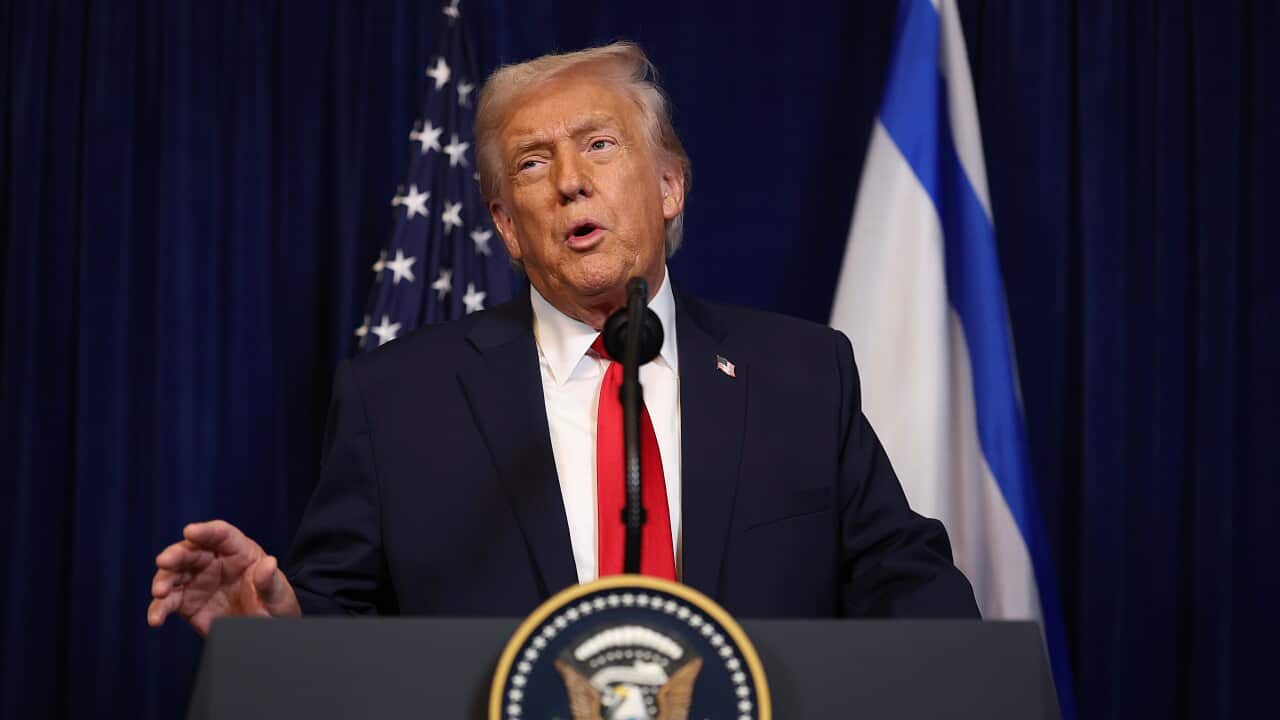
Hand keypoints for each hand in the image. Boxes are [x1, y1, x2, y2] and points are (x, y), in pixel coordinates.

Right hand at [147, 520, 300, 635]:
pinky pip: (169, 602)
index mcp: (239, 551)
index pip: (221, 534)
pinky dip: (159, 609)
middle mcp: (214, 561)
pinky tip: (155, 618)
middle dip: (175, 555)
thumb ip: (270, 582)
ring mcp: (198, 581)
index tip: (190, 531)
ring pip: (174, 574)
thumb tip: (269, 564)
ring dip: (163, 580)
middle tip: (165, 561)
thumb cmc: (275, 605)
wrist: (266, 630)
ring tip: (160, 592)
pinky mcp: (187, 602)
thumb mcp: (279, 595)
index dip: (205, 531)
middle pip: (191, 551)